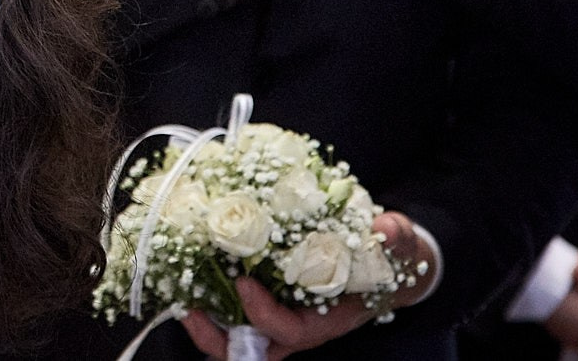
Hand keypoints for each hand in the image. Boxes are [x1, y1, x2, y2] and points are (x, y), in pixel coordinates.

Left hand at [179, 212, 438, 358]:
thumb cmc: (386, 260)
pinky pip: (235, 312)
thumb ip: (394, 239)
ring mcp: (281, 317)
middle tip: (190, 310)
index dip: (263, 314)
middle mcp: (299, 325)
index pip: (290, 331)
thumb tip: (386, 228)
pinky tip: (192, 275)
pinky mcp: (269, 301)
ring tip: (181, 297)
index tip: (242, 283)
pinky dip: (213, 300)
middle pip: (253, 350)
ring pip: (238, 337)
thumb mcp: (396, 247)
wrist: (384, 265)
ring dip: (208, 323)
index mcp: (327, 321)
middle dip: (218, 338)